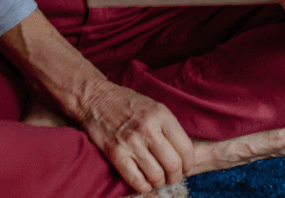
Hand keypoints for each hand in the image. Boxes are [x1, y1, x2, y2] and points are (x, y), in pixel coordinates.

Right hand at [72, 79, 193, 193]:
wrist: (95, 98)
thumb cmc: (126, 102)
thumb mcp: (154, 106)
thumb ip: (167, 126)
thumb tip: (181, 150)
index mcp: (162, 115)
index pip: (185, 147)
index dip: (189, 163)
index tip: (187, 168)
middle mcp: (148, 129)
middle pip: (173, 164)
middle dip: (176, 176)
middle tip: (173, 177)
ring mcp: (131, 142)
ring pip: (155, 175)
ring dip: (159, 182)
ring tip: (158, 180)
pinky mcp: (116, 153)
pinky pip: (135, 179)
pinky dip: (143, 186)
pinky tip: (144, 183)